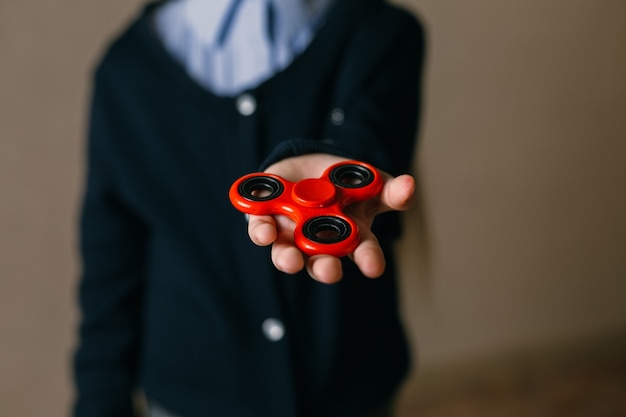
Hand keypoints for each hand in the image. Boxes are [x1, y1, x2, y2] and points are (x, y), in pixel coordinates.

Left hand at [247, 153, 414, 283]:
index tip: (375, 267)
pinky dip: (261, 233)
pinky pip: (260, 230)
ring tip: (291, 261)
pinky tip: (265, 232)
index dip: (369, 259)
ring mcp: (291, 233)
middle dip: (326, 268)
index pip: (362, 251)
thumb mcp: (369, 184)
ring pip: (288, 253)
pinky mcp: (266, 218)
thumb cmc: (343, 185)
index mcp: (349, 235)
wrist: (307, 168)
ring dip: (289, 259)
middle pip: (322, 262)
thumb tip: (411, 185)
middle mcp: (318, 243)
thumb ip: (389, 189)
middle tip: (331, 271)